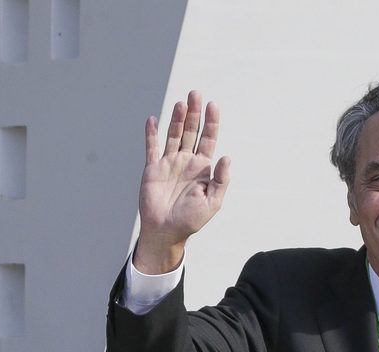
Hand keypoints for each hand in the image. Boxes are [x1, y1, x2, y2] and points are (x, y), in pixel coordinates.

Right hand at [133, 91, 229, 273]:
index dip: (211, 122)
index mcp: (202, 168)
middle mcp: (186, 161)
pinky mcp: (153, 168)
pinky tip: (154, 119)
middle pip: (191, 131)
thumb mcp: (212, 202)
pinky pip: (152, 147)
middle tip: (195, 94)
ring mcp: (169, 163)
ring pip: (173, 134)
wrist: (166, 232)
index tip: (213, 105)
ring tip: (181, 103)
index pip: (208, 139)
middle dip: (194, 113)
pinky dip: (152, 133)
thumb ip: (220, 180)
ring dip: (177, 118)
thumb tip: (226, 157)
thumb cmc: (191, 220)